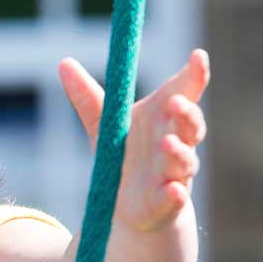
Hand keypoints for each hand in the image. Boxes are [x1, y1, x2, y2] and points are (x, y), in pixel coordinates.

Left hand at [58, 49, 210, 231]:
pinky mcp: (166, 202)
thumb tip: (63, 62)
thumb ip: (87, 97)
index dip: (194, 75)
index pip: (184, 92)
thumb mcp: (103, 125)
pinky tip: (173, 190)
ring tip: (167, 143)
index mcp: (162, 119)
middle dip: (186, 114)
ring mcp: (174, 174)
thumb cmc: (125, 156)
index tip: (198, 55)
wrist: (130, 206)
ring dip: (178, 153)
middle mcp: (176, 143)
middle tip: (175, 103)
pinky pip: (175, 198)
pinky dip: (175, 195)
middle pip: (190, 126)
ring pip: (184, 162)